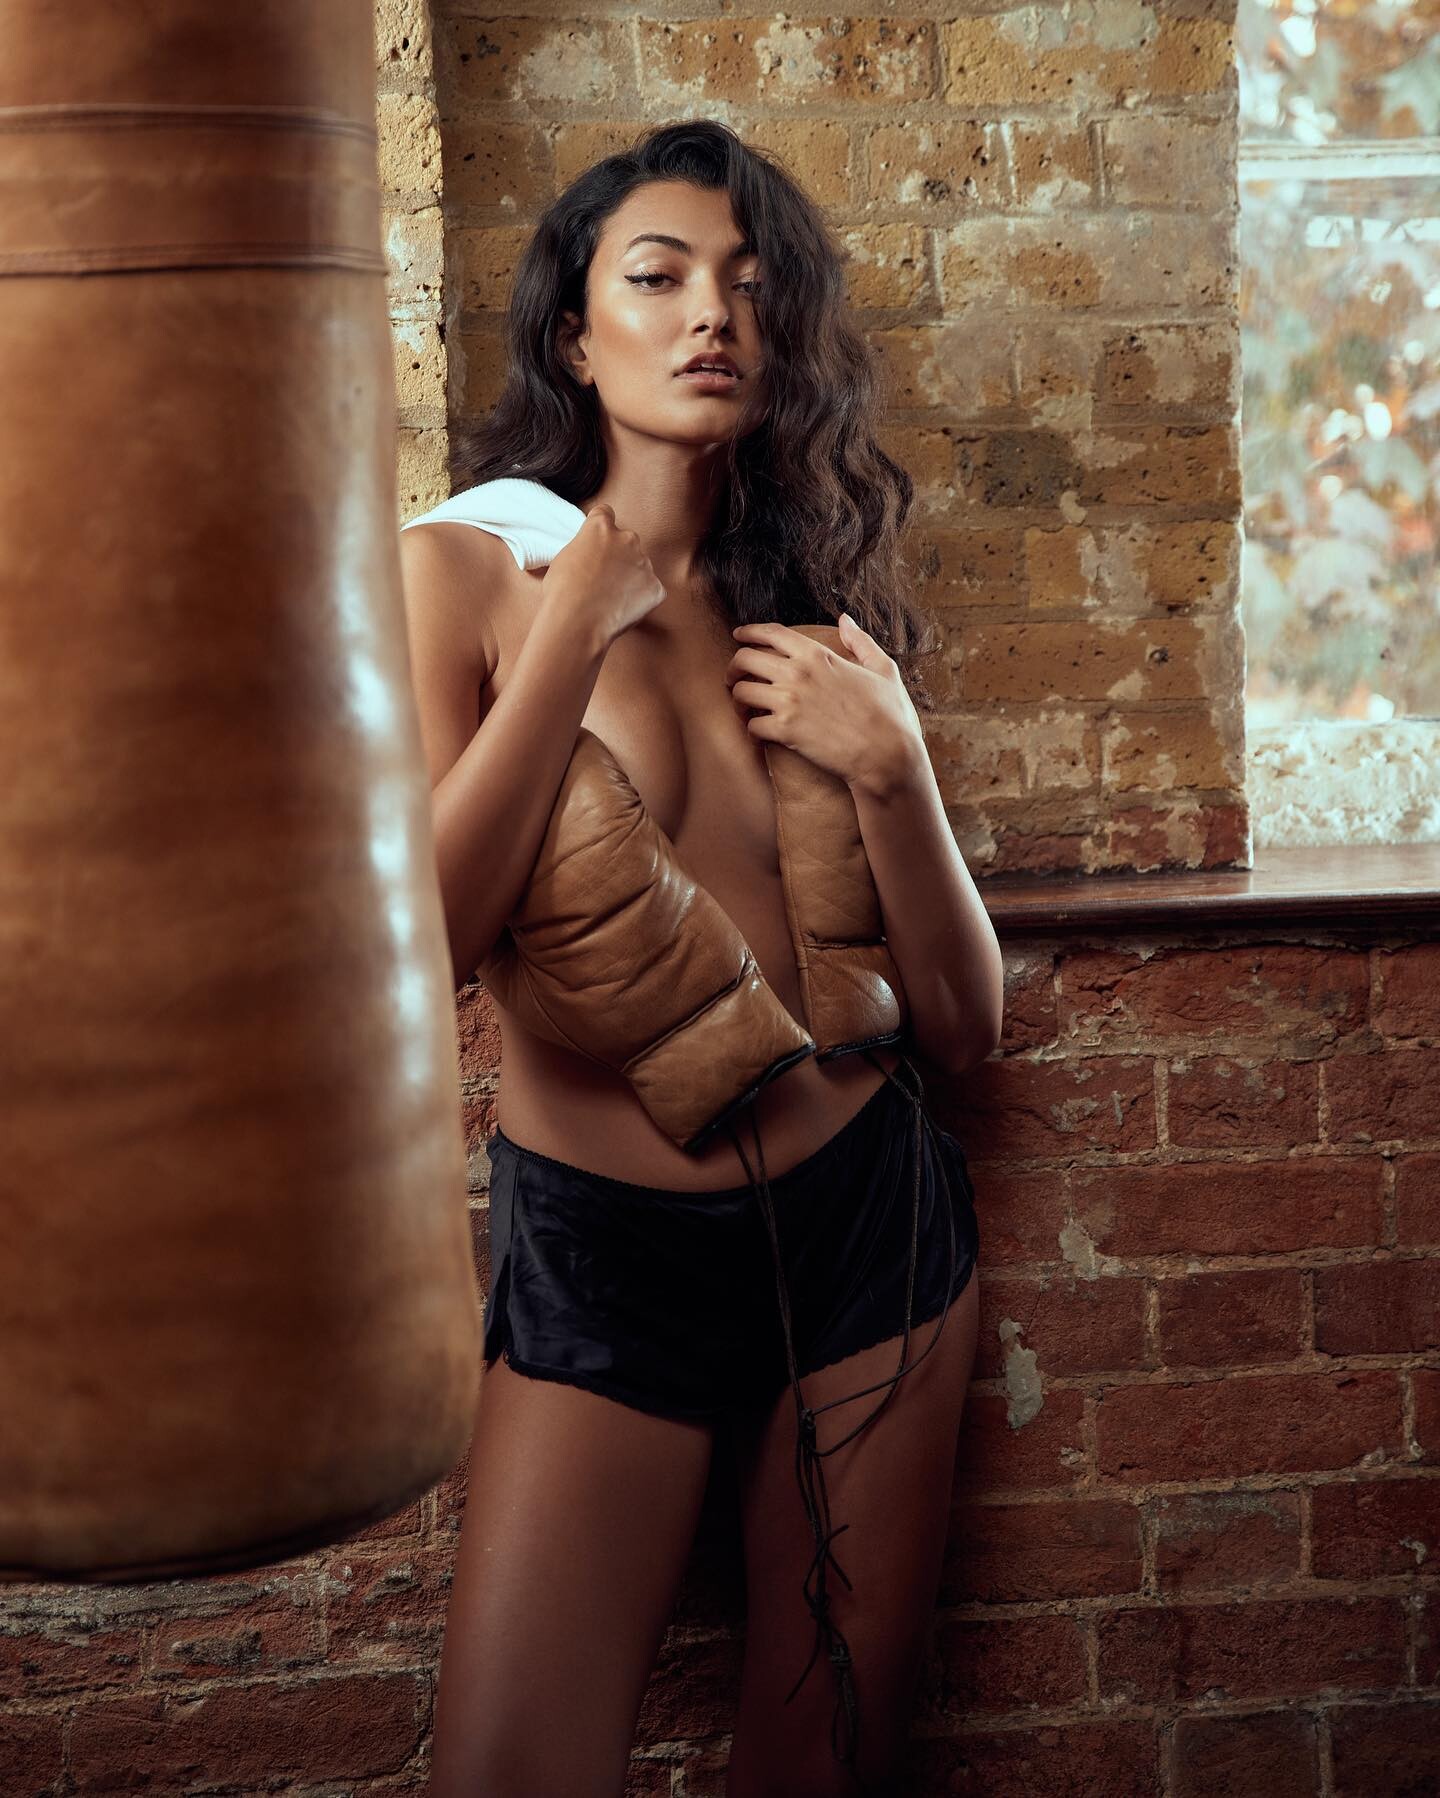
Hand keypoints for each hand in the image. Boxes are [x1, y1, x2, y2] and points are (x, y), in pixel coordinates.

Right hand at [540, 503, 666, 650]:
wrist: (576, 621)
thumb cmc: (562, 593)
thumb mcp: (563, 559)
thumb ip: (583, 550)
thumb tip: (588, 558)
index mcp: (600, 527)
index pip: (606, 514)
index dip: (601, 530)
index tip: (599, 542)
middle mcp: (626, 539)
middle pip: (626, 541)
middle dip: (618, 556)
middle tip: (603, 579)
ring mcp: (644, 563)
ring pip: (640, 567)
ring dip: (630, 578)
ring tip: (610, 598)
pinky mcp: (655, 587)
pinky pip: (651, 591)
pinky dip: (641, 599)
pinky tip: (622, 609)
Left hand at [724, 612, 925, 794]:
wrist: (887, 755)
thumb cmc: (890, 714)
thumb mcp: (883, 669)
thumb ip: (860, 641)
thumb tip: (845, 619)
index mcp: (818, 654)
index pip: (771, 632)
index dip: (749, 632)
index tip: (739, 635)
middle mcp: (798, 673)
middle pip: (745, 659)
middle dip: (735, 667)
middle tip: (735, 678)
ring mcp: (789, 702)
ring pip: (741, 692)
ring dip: (738, 699)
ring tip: (745, 707)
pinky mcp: (785, 732)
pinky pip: (750, 725)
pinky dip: (752, 728)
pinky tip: (760, 730)